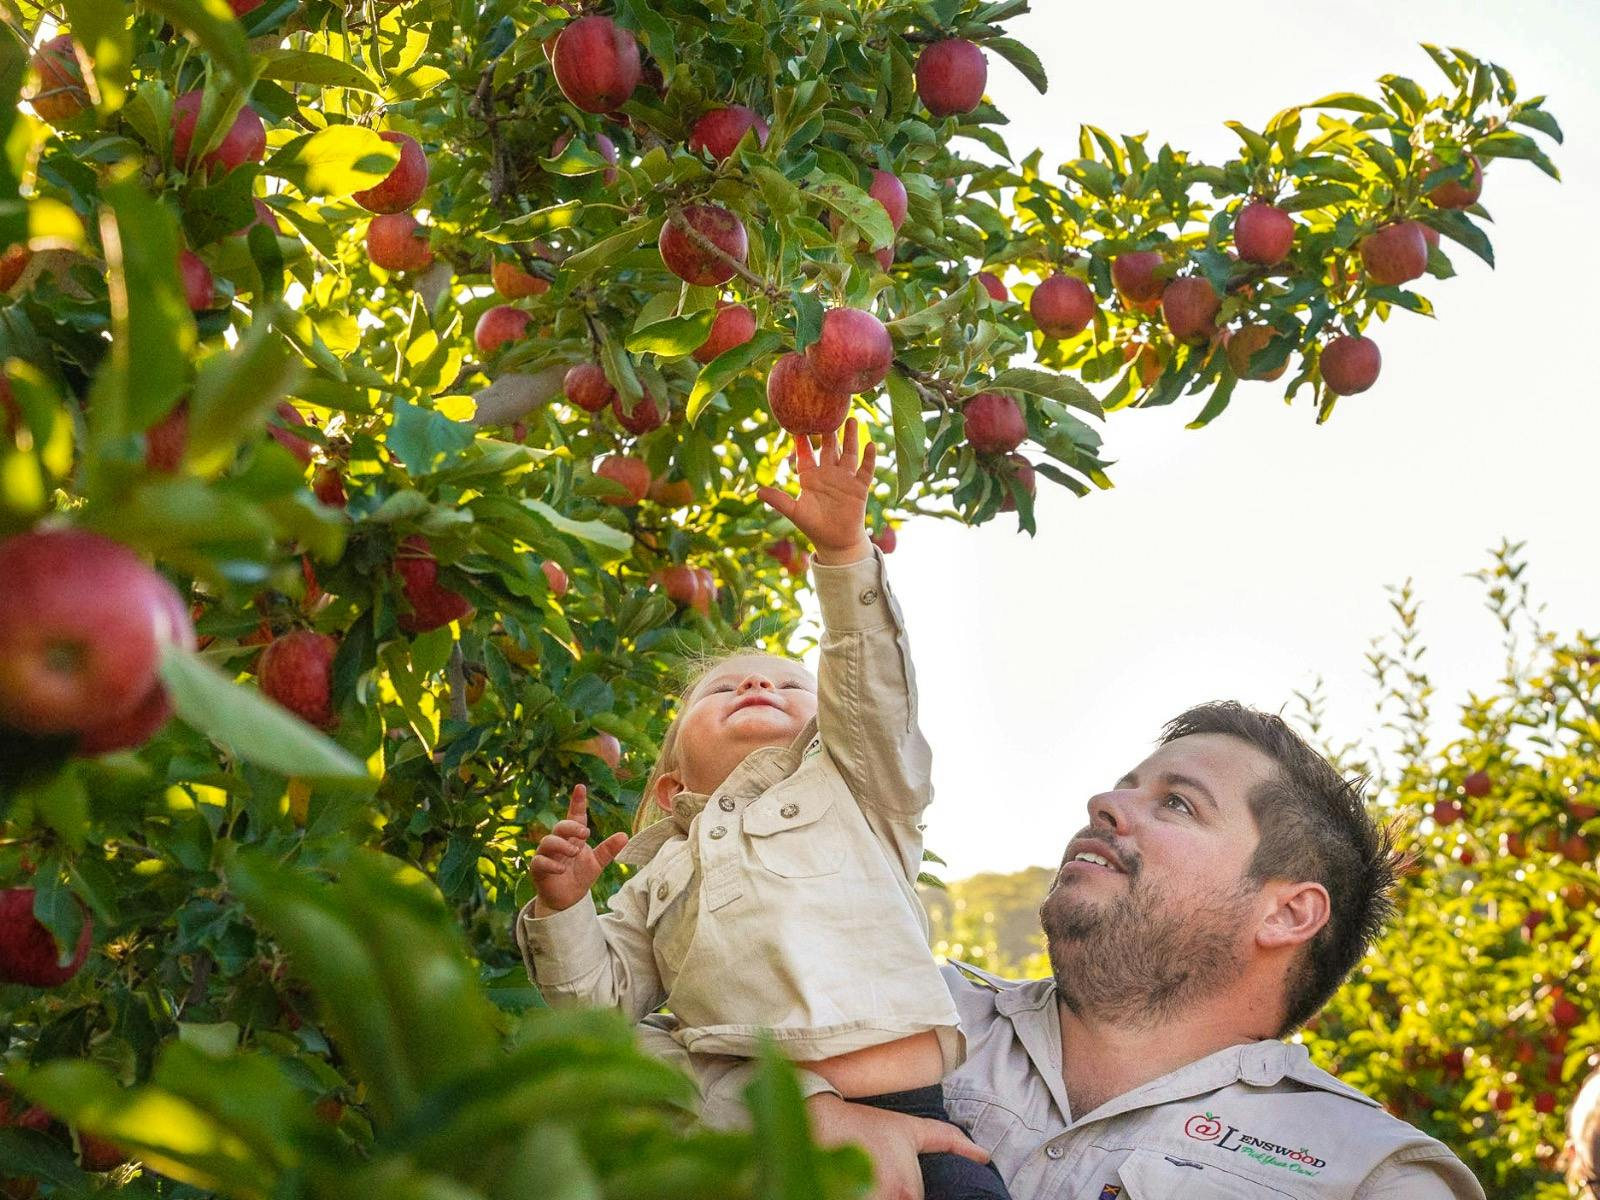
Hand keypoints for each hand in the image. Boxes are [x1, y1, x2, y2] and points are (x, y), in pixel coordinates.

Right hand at [529, 785, 628, 914]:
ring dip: (562, 845)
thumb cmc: (581, 876)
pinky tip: (562, 869)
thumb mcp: (598, 862)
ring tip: (575, 852)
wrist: (568, 899)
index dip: (577, 801)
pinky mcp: (538, 869)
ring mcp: (546, 854)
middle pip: (560, 826)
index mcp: (573, 837)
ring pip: (547, 841)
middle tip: (585, 834)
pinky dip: (551, 863)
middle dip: (571, 827)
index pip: (575, 816)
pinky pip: (539, 861)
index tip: (581, 786)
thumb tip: (625, 835)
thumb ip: (609, 849)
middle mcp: (558, 842)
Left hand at [757, 419, 876, 564]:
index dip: (802, 439)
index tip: (797, 420)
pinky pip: (865, 469)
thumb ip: (779, 500)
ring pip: (848, 452)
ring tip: (851, 419)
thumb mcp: (795, 512)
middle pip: (828, 447)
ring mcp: (845, 478)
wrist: (836, 542)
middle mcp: (828, 473)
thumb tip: (758, 492)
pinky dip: (868, 458)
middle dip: (828, 430)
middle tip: (827, 410)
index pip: (805, 453)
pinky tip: (870, 444)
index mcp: (810, 477)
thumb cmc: (814, 527)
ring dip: (850, 437)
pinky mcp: (859, 487)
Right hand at [806, 1093, 990, 1199]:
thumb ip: (949, 1140)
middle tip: (883, 1179)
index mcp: (907, 1191)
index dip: (913, 1196)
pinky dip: (863, 1195)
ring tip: (872, 1184)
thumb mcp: (910, 1129)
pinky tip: (860, 1188)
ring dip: (877, 1196)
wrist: (816, 1117)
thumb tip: (984, 1155)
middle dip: (895, 1196)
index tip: (902, 1186)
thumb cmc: (865, 1124)